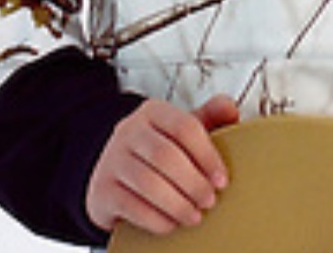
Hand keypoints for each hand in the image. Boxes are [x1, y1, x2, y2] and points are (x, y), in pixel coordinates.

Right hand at [84, 95, 240, 235]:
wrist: (113, 173)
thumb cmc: (155, 152)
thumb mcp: (180, 132)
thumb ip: (209, 117)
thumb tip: (230, 109)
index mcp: (153, 113)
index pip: (184, 127)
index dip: (207, 156)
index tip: (221, 179)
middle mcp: (128, 132)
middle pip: (165, 156)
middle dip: (193, 183)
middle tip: (209, 200)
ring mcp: (112, 160)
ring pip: (147, 182)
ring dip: (177, 204)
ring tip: (194, 215)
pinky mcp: (102, 190)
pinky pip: (131, 206)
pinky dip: (156, 219)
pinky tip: (172, 223)